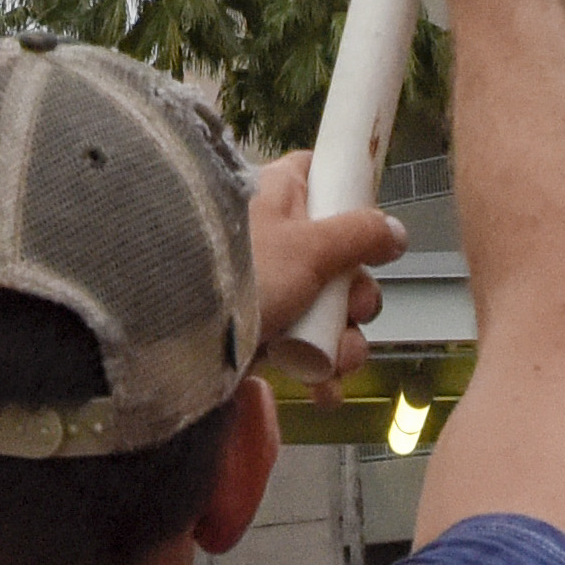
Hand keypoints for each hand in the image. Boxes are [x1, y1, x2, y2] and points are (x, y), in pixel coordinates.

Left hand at [241, 155, 404, 398]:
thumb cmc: (242, 270)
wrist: (169, 332)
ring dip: (342, 340)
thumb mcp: (308, 247)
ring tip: (336, 360)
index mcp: (280, 193)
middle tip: (352, 311)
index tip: (372, 234)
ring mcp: (266, 283)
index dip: (353, 200)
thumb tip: (395, 230)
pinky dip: (316, 366)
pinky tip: (323, 389)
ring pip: (325, 307)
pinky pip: (300, 343)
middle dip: (355, 297)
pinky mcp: (256, 327)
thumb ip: (358, 235)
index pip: (322, 175)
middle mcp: (274, 233)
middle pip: (338, 257)